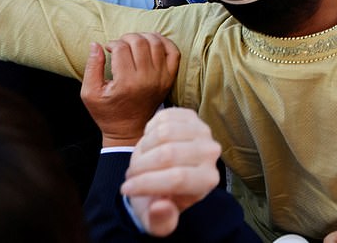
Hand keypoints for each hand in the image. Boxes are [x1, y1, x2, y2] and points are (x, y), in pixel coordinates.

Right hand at [80, 34, 179, 146]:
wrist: (129, 131)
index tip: (109, 48)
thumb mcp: (90, 93)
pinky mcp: (169, 79)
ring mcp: (161, 78)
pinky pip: (173, 52)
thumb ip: (91, 67)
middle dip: (127, 37)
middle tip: (120, 44)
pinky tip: (152, 42)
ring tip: (134, 43)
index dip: (113, 43)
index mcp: (126, 83)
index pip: (121, 48)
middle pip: (139, 42)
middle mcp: (146, 79)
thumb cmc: (108, 113)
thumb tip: (96, 44)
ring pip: (156, 43)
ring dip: (143, 36)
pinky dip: (164, 42)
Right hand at [121, 108, 221, 236]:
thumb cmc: (161, 198)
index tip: (126, 190)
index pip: (177, 179)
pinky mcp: (190, 116)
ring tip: (140, 160)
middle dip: (141, 166)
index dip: (147, 183)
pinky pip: (163, 116)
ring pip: (164, 132)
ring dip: (143, 147)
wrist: (167, 173)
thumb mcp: (159, 219)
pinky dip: (149, 130)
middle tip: (130, 175)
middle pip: (169, 153)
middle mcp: (211, 153)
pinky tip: (150, 143)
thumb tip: (159, 207)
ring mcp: (202, 131)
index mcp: (207, 180)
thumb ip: (161, 221)